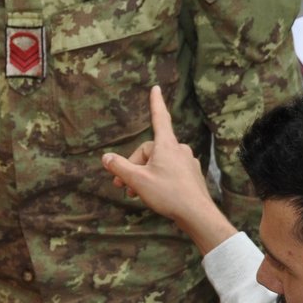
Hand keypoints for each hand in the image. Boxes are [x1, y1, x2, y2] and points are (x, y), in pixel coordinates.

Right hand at [102, 86, 236, 252]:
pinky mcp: (191, 175)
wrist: (197, 214)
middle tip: (124, 187)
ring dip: (145, 175)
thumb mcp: (138, 181)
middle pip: (150, 151)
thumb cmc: (168, 194)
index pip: (159, 118)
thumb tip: (106, 158)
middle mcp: (179, 150)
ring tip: (137, 194)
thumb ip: (120, 168)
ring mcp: (187, 162)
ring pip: (160, 163)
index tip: (156, 88)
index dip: (156, 103)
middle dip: (135, 166)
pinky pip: (170, 172)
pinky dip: (159, 180)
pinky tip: (155, 195)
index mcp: (166, 145)